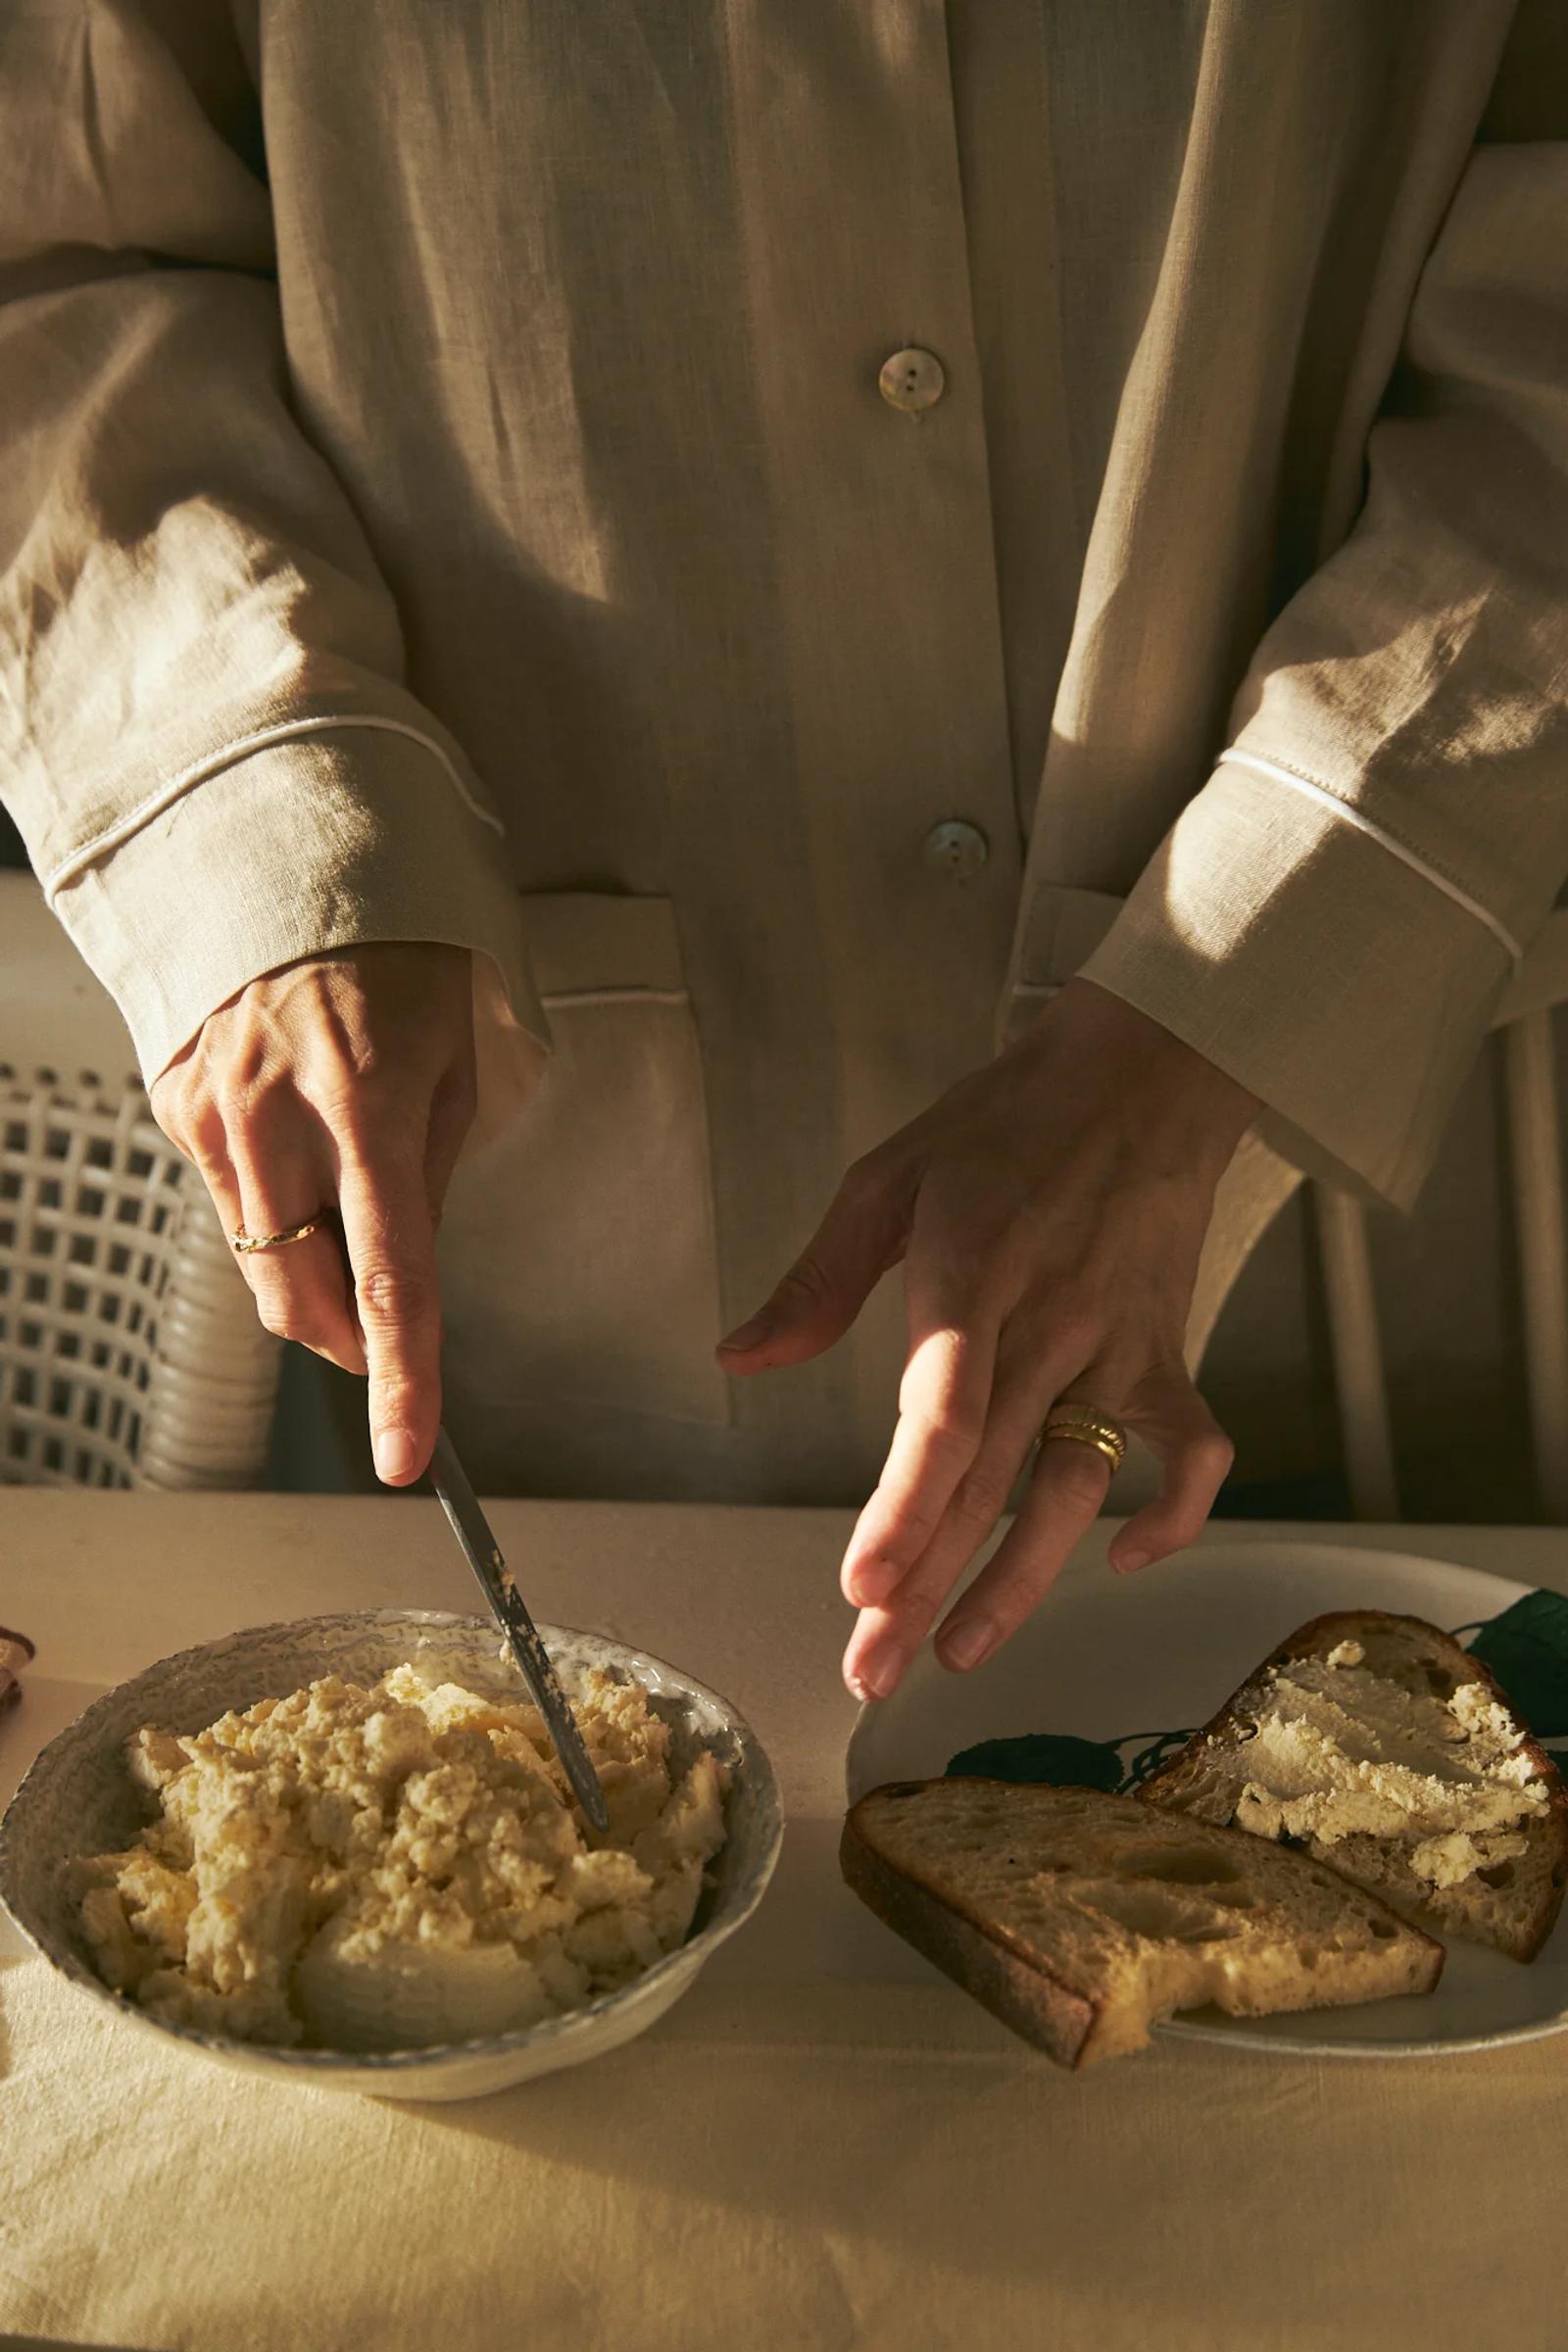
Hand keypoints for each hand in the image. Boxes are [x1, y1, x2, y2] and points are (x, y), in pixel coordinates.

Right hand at [151, 944, 475, 1485]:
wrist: (295, 859)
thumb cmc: (405, 957)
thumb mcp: (457, 1058)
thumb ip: (430, 1177)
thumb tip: (404, 1275)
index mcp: (374, 1103)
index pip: (392, 1277)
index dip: (403, 1379)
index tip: (405, 1454)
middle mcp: (280, 1113)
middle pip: (301, 1296)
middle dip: (346, 1340)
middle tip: (381, 1330)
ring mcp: (214, 1109)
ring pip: (255, 1260)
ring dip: (302, 1273)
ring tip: (341, 1194)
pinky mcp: (175, 1100)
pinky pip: (225, 1194)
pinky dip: (263, 1199)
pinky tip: (289, 1133)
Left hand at [717, 980, 1258, 1698]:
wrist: (1145, 1074)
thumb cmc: (1004, 1125)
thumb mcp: (889, 1177)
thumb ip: (818, 1279)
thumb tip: (739, 1357)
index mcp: (967, 1272)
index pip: (941, 1412)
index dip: (905, 1506)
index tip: (862, 1584)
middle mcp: (1046, 1322)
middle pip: (988, 1477)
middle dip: (927, 1584)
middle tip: (871, 1669)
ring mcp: (1115, 1343)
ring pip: (1074, 1484)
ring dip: (1022, 1580)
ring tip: (962, 1655)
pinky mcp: (1167, 1351)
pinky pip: (1191, 1449)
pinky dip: (1175, 1511)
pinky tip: (1123, 1559)